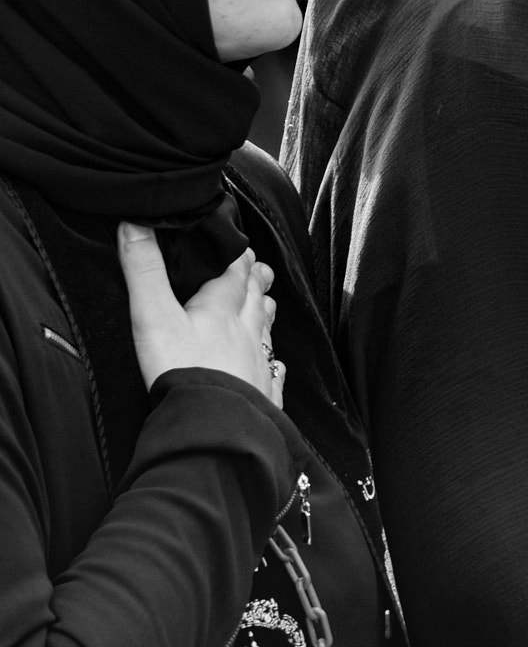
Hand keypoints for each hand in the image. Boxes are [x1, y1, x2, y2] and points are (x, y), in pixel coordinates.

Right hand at [119, 225, 280, 403]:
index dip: (239, 258)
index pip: (235, 275)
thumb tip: (133, 224)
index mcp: (222, 309)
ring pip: (266, 332)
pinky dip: (274, 365)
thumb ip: (144, 270)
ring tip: (267, 305)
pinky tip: (275, 366)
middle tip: (260, 270)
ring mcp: (259, 364)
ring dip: (265, 316)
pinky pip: (273, 374)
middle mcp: (247, 332)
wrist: (213, 422)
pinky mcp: (264, 394)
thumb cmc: (182, 369)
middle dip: (257, 282)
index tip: (243, 247)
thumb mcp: (153, 315)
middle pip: (255, 300)